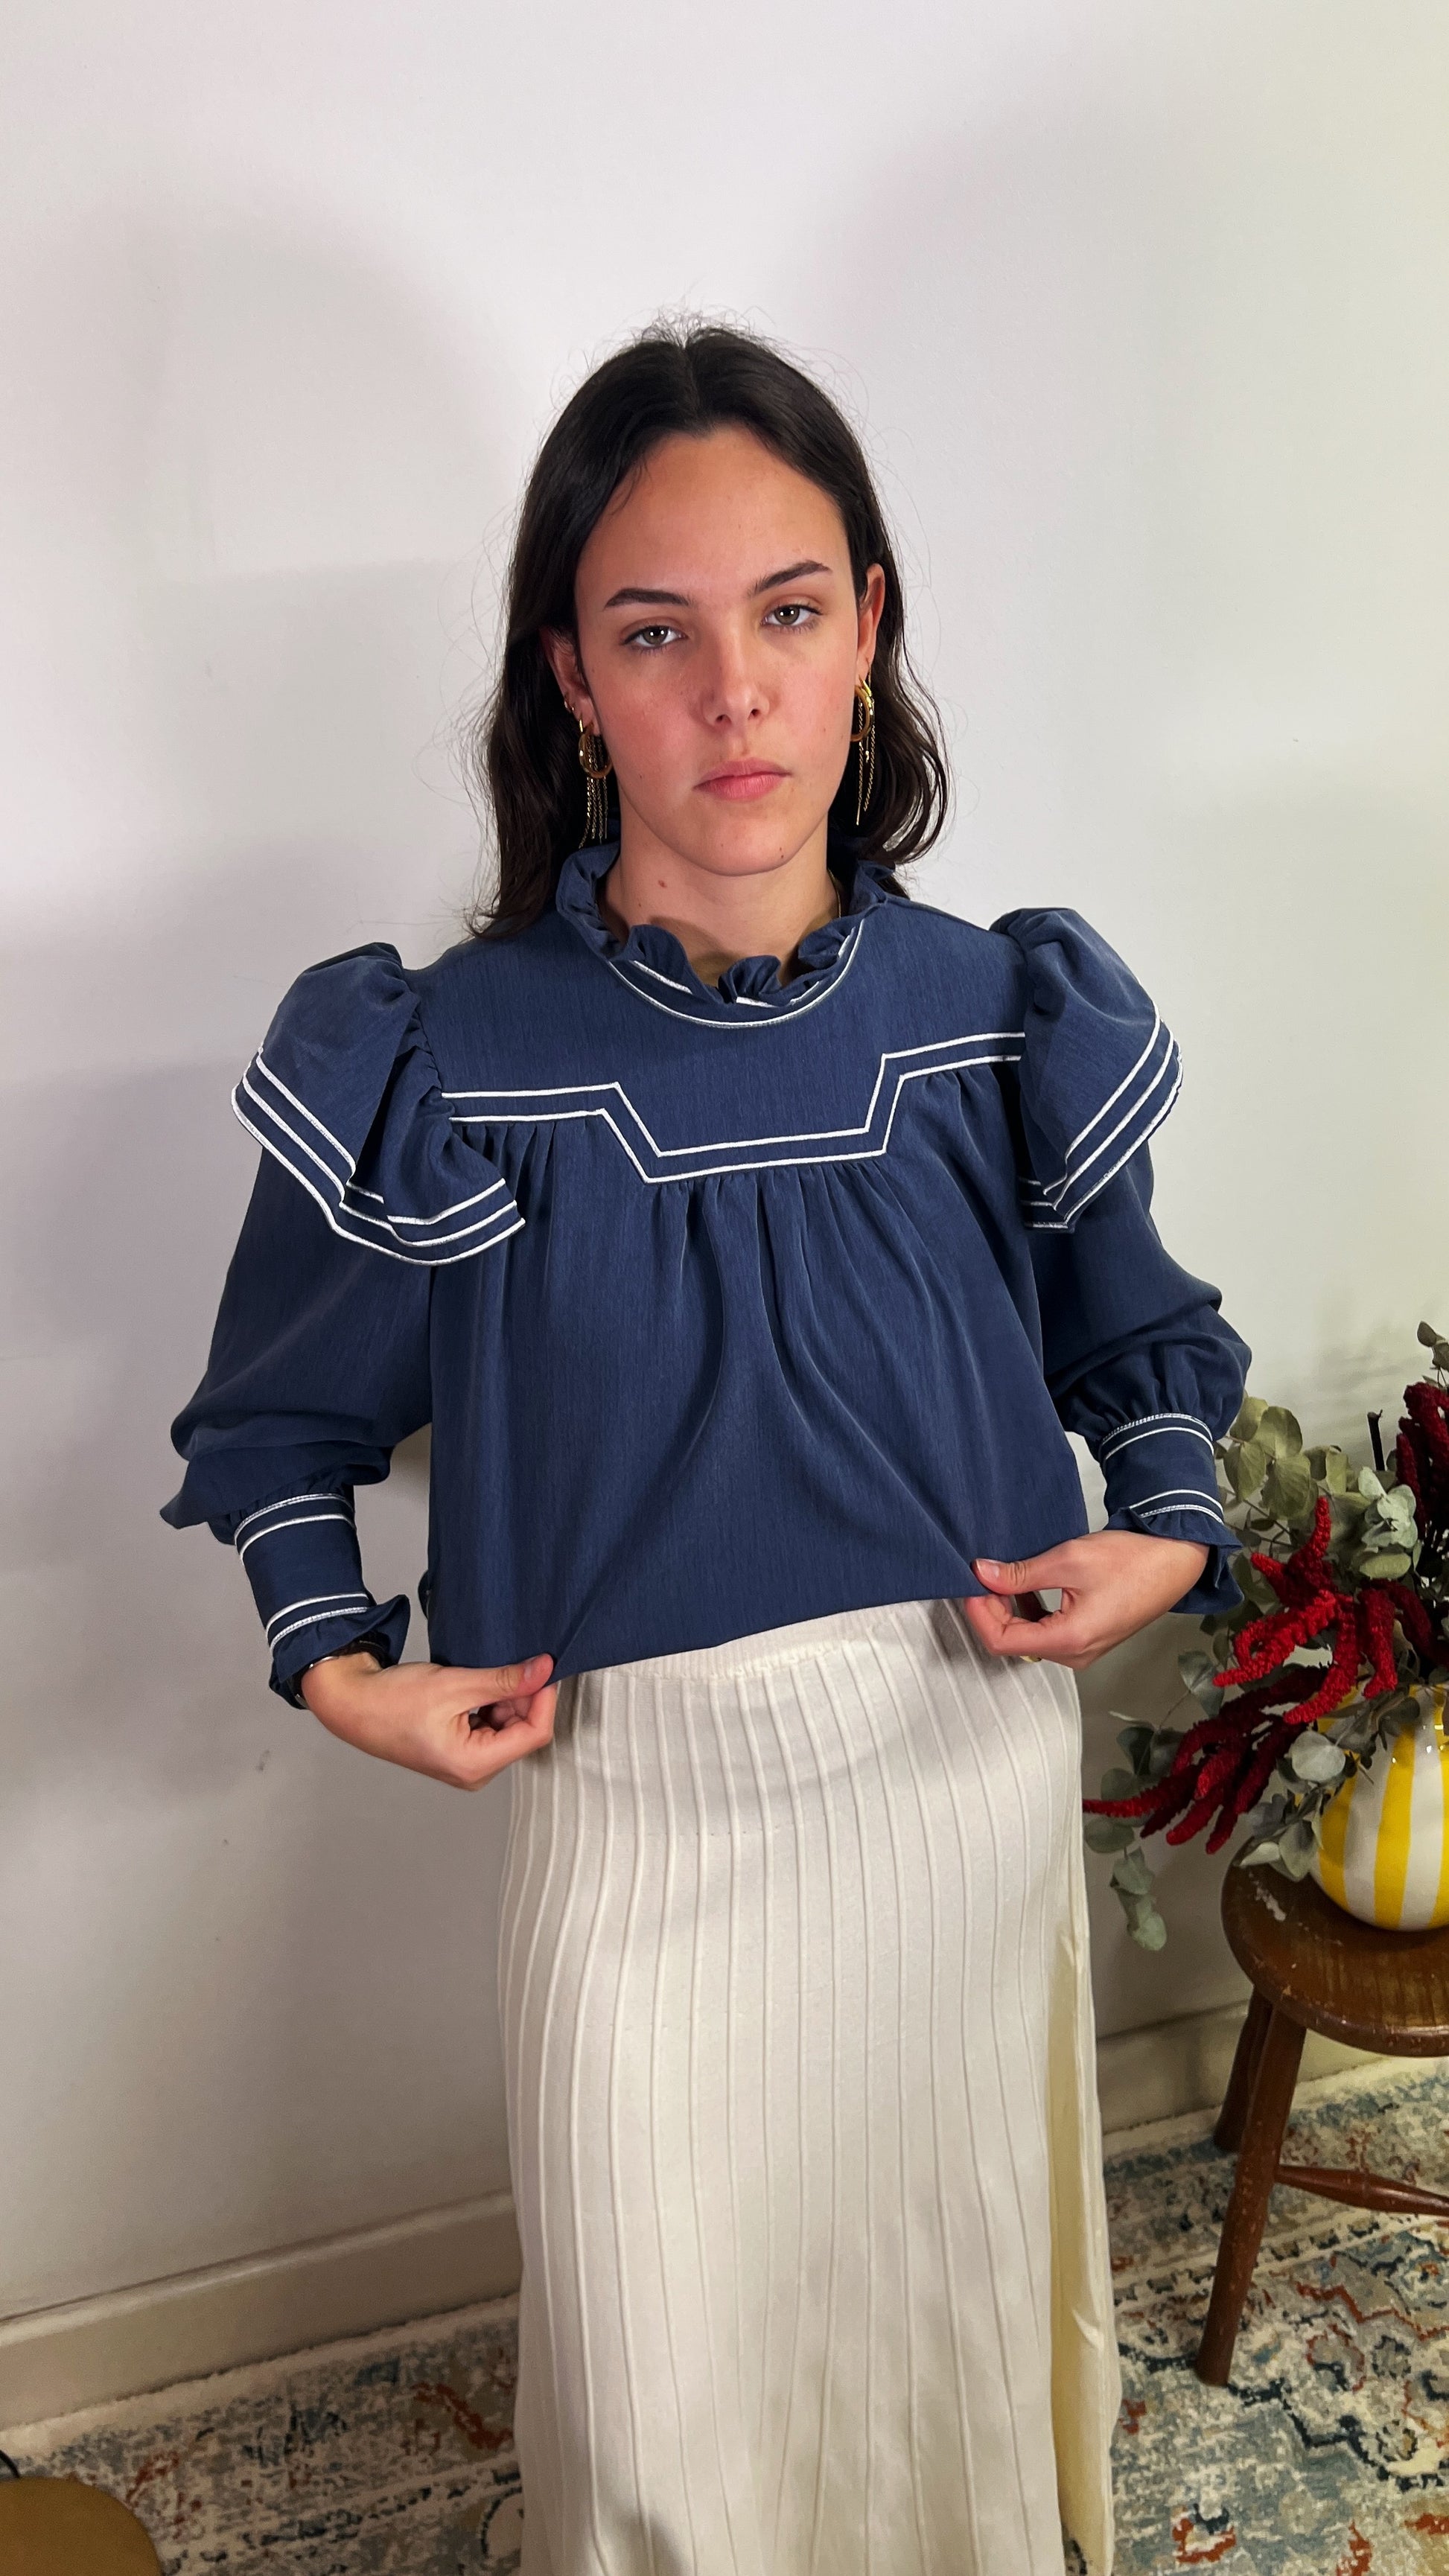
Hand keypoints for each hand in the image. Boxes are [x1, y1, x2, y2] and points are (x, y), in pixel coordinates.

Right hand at [299, 1649, 557, 1788]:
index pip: (534, 1733)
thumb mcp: (455, 1684)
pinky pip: (490, 1728)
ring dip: (504, 1699)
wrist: (353, 1705)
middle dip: (521, 1697)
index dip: (543, 1698)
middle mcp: (474, 1773)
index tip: (543, 1667)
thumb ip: (504, 1680)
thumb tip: (544, 1670)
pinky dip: (489, 1705)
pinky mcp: (460, 1753)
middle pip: (522, 1731)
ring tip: (478, 1678)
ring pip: (508, 1727)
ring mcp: (467, 1764)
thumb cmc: (392, 1700)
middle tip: (507, 1665)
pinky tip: (472, 1688)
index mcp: (473, 1764)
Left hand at [963, 1532, 1209, 1670]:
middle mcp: (1075, 1654)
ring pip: (1029, 1638)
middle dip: (992, 1611)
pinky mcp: (1088, 1639)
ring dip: (1011, 1610)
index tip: (972, 1585)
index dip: (979, 1613)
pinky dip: (1031, 1611)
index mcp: (1070, 1640)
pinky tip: (1027, 1585)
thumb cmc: (1132, 1560)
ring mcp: (1083, 1650)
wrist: (1174, 1561)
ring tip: (1004, 1577)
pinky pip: (1047, 1633)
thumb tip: (983, 1574)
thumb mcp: (1068, 1560)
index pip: (1003, 1641)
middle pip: (1013, 1643)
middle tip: (984, 1577)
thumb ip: (1021, 1573)